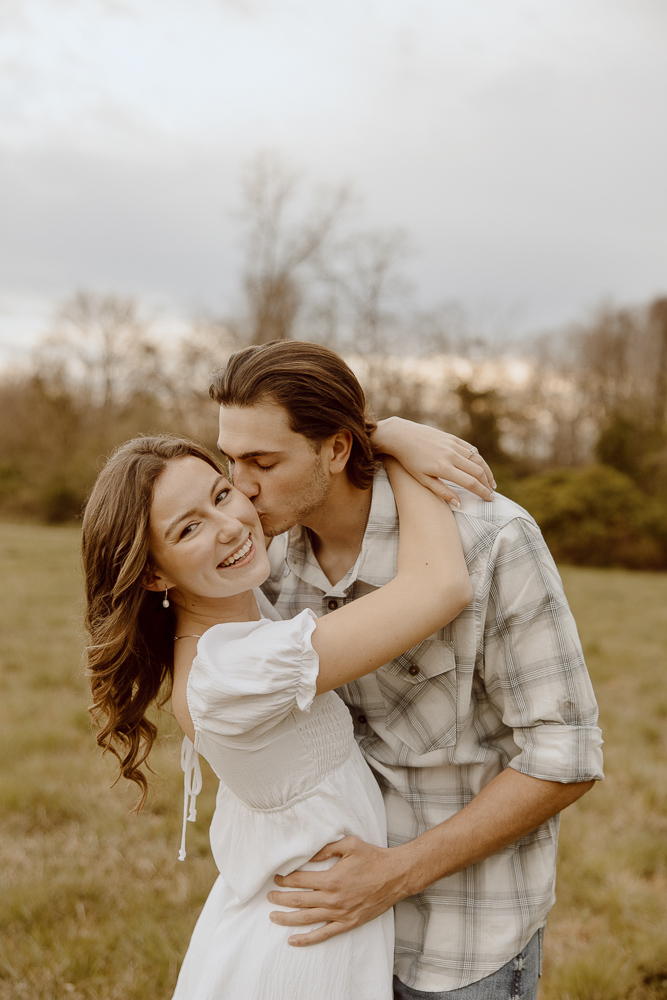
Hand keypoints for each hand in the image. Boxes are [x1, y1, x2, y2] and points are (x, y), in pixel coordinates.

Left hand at [267, 836, 409, 945]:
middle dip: (281, 898)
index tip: (276, 877)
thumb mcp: (349, 844)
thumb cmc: (373, 857)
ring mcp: (341, 913)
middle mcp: (334, 899)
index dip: (285, 879)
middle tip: (268, 896)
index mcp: (332, 879)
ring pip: (307, 919)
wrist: (396, 876)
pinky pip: (324, 934)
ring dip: (287, 919)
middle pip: (299, 901)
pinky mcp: (348, 922)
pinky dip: (307, 939)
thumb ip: (325, 848)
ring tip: (273, 916)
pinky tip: (293, 940)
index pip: (300, 880)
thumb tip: (307, 855)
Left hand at [371, 417, 495, 504]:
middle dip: (487, 484)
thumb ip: (441, 491)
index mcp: (443, 468)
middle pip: (478, 471)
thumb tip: (459, 503)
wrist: (402, 437)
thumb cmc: (409, 461)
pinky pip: (470, 449)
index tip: (489, 499)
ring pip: (477, 459)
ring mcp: (452, 445)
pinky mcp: (452, 438)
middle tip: (492, 493)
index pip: (470, 483)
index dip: (483, 492)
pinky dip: (478, 459)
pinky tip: (481, 467)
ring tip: (491, 483)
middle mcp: (451, 455)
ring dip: (487, 472)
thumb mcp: (422, 480)